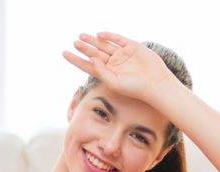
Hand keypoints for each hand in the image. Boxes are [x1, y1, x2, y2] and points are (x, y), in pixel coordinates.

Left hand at [62, 31, 178, 102]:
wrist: (155, 82)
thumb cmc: (134, 88)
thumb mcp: (114, 82)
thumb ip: (101, 71)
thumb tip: (90, 58)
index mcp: (107, 73)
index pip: (87, 65)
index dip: (76, 59)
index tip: (65, 53)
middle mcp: (113, 63)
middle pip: (94, 53)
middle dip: (84, 48)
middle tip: (74, 42)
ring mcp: (122, 54)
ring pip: (104, 45)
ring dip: (93, 40)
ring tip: (81, 36)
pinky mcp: (131, 46)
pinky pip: (117, 39)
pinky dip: (109, 36)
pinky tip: (100, 35)